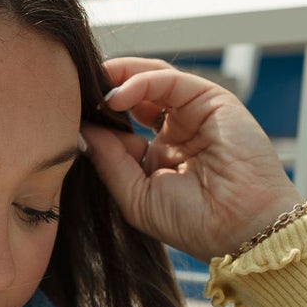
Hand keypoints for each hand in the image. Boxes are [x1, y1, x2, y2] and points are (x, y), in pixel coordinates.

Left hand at [80, 56, 302, 264]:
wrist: (240, 228)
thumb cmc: (194, 223)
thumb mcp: (136, 196)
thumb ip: (109, 162)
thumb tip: (82, 131)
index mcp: (160, 155)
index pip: (122, 124)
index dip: (96, 118)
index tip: (66, 116)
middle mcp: (177, 130)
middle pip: (135, 96)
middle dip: (104, 90)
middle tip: (74, 91)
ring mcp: (195, 114)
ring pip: (151, 81)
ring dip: (118, 78)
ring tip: (91, 87)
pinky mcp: (211, 100)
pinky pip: (169, 81)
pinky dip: (139, 83)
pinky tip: (116, 96)